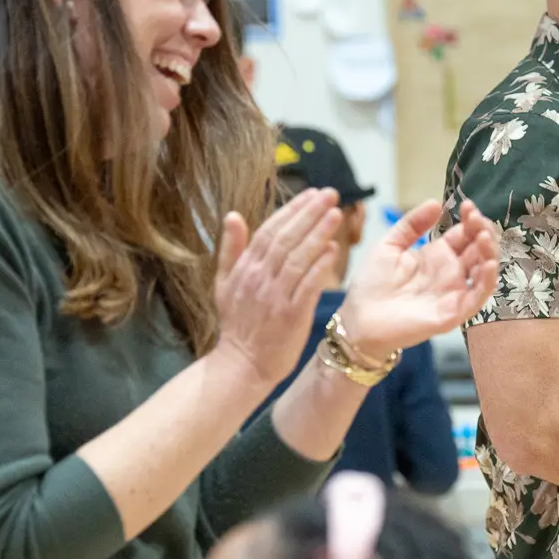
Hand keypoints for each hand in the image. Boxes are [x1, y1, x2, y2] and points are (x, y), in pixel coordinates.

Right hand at [212, 186, 344, 385]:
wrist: (242, 364)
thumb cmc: (237, 324)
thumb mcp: (223, 284)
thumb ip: (230, 249)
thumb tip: (232, 215)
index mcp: (245, 268)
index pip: (269, 231)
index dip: (291, 210)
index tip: (311, 193)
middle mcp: (259, 278)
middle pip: (286, 239)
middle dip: (309, 213)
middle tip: (330, 193)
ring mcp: (275, 296)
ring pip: (298, 258)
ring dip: (318, 234)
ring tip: (336, 214)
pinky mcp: (290, 315)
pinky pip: (307, 286)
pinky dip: (319, 267)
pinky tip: (333, 250)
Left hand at [333, 199, 499, 358]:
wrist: (359, 319)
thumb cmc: (371, 285)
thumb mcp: (389, 245)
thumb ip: (411, 225)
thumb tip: (435, 202)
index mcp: (437, 256)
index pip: (464, 234)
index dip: (470, 220)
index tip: (468, 205)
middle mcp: (450, 273)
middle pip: (478, 249)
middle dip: (482, 231)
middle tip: (476, 218)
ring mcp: (454, 292)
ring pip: (483, 271)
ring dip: (489, 252)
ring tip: (483, 235)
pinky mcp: (454, 312)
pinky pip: (478, 297)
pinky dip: (487, 280)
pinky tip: (488, 263)